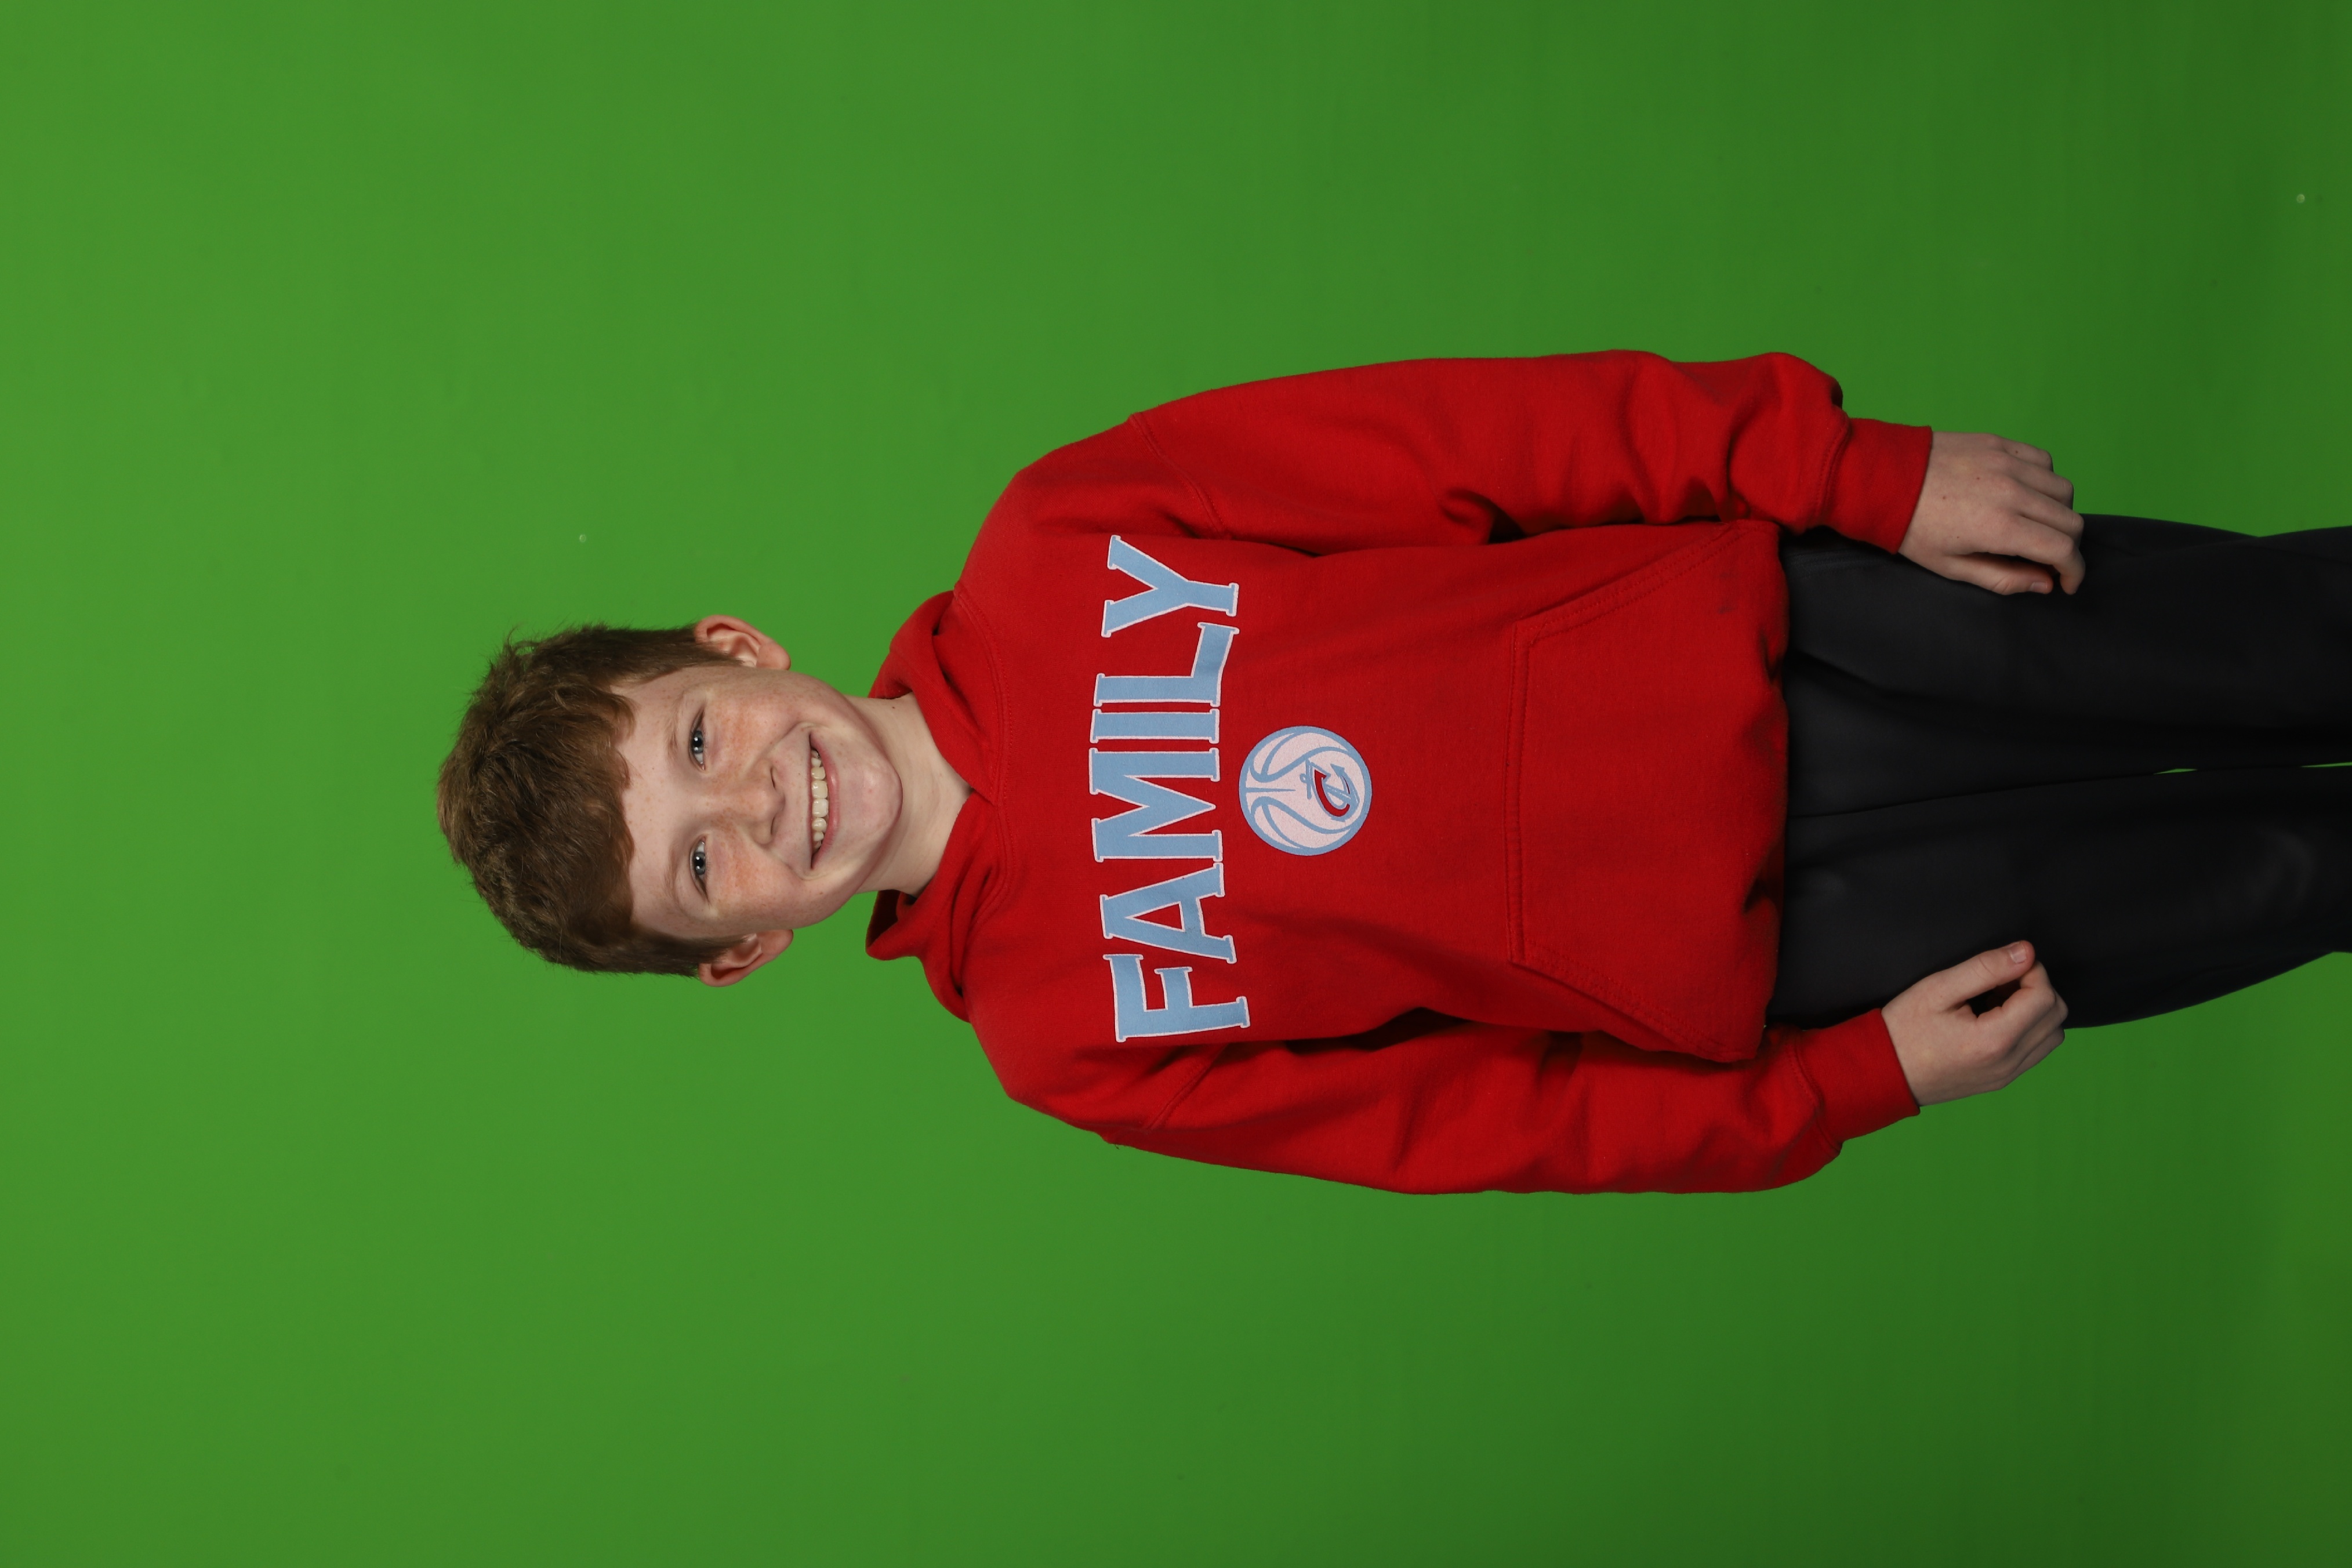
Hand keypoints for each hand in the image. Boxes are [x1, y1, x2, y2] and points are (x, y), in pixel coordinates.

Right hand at [1882, 941, 2068, 1105]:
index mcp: (1994, 1040)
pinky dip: (2027, 1028)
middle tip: (2001, 979)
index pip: (2044, 997)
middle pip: (2055, 1016)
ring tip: (1998, 999)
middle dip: (2036, 988)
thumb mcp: (1938, 988)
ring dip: (2035, 1010)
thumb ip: (1985, 968)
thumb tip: (2026, 952)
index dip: (2032, 971)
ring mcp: (2007, 1075)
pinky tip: (1995, 1018)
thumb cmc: (1903, 1030)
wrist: (1881, 1073)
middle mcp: (2008, 1063)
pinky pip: (2035, 1050)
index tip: (2005, 963)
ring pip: (2052, 1035)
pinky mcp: (2001, 1080)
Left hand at [1899, 432, 2084, 594]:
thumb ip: (2002, 578)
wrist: (1880, 480)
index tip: (2066, 582)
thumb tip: (2044, 583)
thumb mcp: (1950, 567)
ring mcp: (2008, 462)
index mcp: (2000, 526)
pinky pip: (2043, 460)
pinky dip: (2044, 480)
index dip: (2074, 570)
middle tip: (2049, 558)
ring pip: (2062, 488)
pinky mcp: (1999, 443)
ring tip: (2035, 525)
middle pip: (2070, 520)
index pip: (2063, 548)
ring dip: (2059, 512)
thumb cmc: (1911, 528)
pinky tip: (2025, 492)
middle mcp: (2012, 491)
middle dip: (2068, 546)